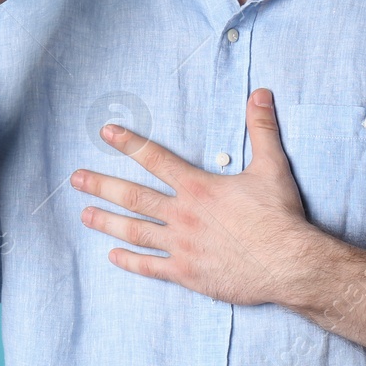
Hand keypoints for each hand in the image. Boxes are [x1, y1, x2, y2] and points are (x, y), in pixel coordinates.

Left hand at [70, 88, 318, 305]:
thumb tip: (261, 93)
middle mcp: (182, 214)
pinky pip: (151, 267)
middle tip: (76, 178)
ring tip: (85, 214)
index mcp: (197, 187)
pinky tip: (112, 257)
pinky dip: (130, 262)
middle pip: (133, 196)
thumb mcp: (272, 167)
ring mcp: (182, 245)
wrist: (288, 264)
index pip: (155, 158)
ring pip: (135, 231)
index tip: (106, 132)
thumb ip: (262, 129)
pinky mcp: (187, 273)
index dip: (129, 143)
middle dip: (102, 185)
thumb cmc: (280, 217)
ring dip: (107, 222)